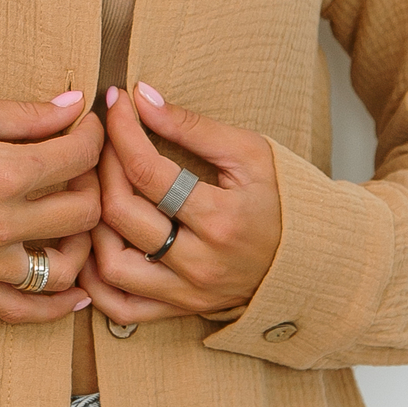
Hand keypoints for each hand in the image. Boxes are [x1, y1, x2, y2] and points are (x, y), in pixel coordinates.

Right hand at [0, 91, 102, 321]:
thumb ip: (24, 113)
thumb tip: (74, 106)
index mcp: (3, 172)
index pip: (80, 157)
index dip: (93, 137)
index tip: (87, 130)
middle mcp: (0, 223)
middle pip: (84, 213)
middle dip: (94, 186)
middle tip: (81, 172)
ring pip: (64, 269)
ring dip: (81, 245)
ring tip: (74, 224)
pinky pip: (20, 310)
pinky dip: (55, 309)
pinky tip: (75, 295)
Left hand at [79, 83, 282, 324]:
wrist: (315, 258)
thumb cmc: (283, 199)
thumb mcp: (249, 152)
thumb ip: (192, 125)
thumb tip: (141, 96)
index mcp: (221, 218)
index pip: (147, 170)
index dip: (122, 131)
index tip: (115, 102)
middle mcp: (200, 262)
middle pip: (121, 215)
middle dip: (102, 168)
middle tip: (103, 142)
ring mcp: (188, 292)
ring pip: (111, 266)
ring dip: (92, 225)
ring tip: (97, 191)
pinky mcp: (181, 310)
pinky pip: (121, 307)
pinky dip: (96, 282)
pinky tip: (94, 246)